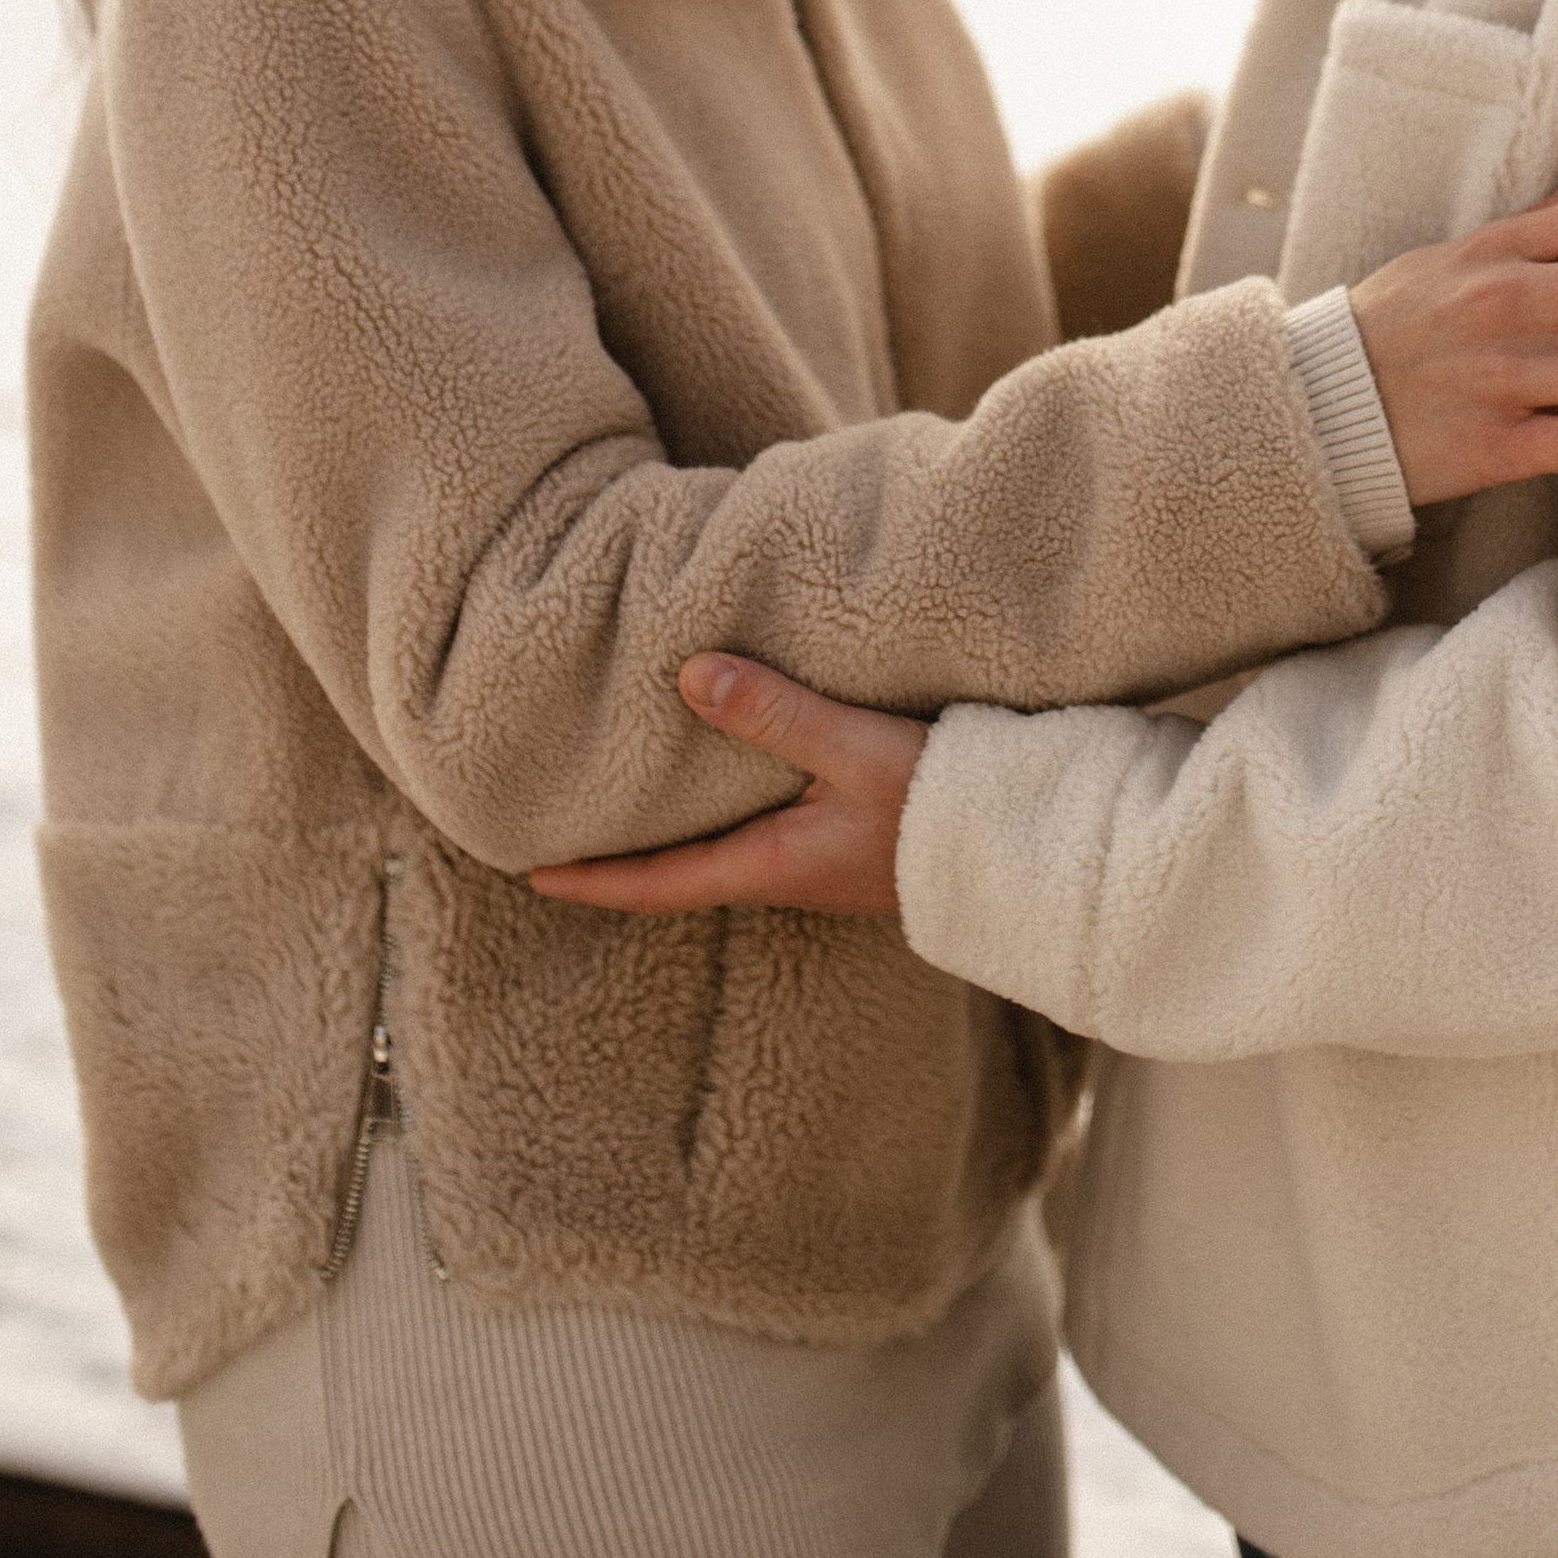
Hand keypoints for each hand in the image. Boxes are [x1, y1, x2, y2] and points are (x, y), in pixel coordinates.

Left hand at [527, 657, 927, 917]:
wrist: (1028, 847)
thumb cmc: (943, 805)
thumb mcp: (854, 749)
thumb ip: (775, 712)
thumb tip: (686, 674)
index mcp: (772, 864)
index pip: (660, 883)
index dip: (594, 881)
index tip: (530, 875)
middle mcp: (788, 872)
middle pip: (685, 869)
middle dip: (625, 854)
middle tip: (564, 832)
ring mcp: (822, 859)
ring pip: (726, 846)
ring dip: (677, 828)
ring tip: (633, 794)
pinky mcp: (852, 837)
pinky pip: (767, 824)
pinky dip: (728, 803)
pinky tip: (732, 768)